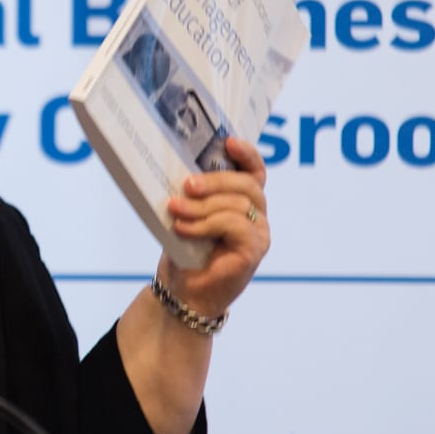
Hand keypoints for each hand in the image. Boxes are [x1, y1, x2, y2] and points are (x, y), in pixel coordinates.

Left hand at [161, 136, 269, 316]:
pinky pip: (235, 225)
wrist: (182, 292)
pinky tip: (183, 229)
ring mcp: (259, 233)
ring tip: (175, 209)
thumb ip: (194, 194)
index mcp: (243, 201)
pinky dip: (206, 224)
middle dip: (215, 181)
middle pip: (247, 185)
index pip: (255, 171)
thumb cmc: (184, 250)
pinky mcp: (254, 251)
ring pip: (238, 204)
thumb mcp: (187, 214)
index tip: (228, 141)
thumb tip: (181, 169)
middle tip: (186, 185)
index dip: (247, 153)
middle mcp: (257, 215)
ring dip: (202, 205)